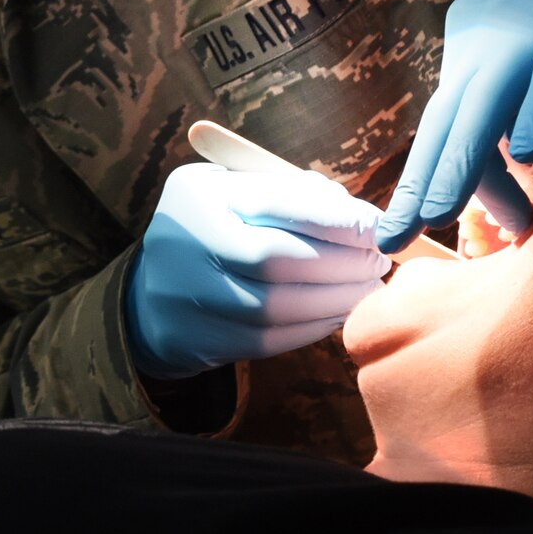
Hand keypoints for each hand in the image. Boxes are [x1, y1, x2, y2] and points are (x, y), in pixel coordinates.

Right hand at [125, 163, 391, 381]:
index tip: (376, 227)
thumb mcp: (238, 191)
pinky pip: (271, 341)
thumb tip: (363, 217)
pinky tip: (339, 312)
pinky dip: (314, 327)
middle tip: (379, 262)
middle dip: (341, 262)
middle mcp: (187, 244)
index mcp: (198, 194)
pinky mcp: (203, 341)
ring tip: (368, 288)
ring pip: (277, 307)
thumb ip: (294, 193)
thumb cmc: (216, 227)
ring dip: (336, 300)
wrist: (153, 293)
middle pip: (276, 260)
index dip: (334, 218)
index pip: (275, 203)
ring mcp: (190, 297)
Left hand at [376, 0, 532, 253]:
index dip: (421, 177)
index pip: (443, 123)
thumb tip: (503, 167)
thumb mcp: (528, 60)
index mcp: (468, 42)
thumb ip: (508, 104)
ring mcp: (527, 36)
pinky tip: (530, 160)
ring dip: (459, 164)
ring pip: (482, 107)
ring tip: (440, 215)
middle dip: (419, 182)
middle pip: (446, 119)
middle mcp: (484, 38)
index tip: (397, 228)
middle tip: (393, 236)